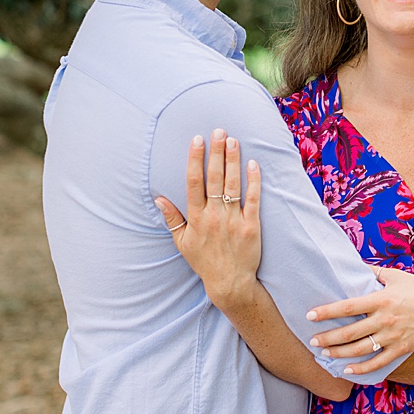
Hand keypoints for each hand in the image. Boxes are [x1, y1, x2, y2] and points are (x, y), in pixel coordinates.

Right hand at [156, 130, 261, 307]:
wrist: (230, 282)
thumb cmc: (204, 262)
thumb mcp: (181, 243)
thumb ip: (171, 219)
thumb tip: (159, 198)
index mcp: (196, 218)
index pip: (194, 183)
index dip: (195, 160)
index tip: (196, 140)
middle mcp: (213, 216)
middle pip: (214, 179)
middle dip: (216, 153)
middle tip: (219, 131)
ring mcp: (233, 220)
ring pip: (233, 185)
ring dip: (233, 161)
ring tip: (234, 141)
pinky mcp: (251, 225)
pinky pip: (253, 199)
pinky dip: (253, 181)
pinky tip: (254, 164)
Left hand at [309, 266, 413, 374]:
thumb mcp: (399, 277)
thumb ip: (376, 273)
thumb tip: (356, 267)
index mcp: (382, 299)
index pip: (348, 307)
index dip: (327, 312)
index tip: (310, 315)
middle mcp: (385, 319)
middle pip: (350, 332)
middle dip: (328, 338)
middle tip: (312, 341)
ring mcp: (393, 336)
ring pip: (360, 349)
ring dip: (339, 353)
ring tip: (324, 354)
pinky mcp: (401, 349)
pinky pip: (377, 362)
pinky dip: (361, 368)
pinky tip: (347, 370)